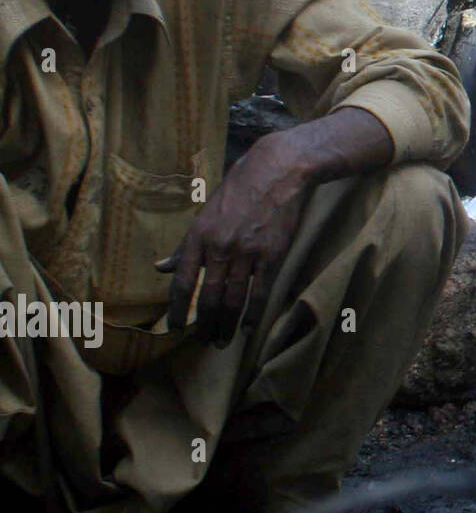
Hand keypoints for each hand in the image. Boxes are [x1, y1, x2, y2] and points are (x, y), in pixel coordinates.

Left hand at [158, 130, 312, 345]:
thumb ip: (185, 245)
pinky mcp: (272, 253)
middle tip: (205, 342)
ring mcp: (247, 251)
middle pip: (209, 296)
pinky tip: (249, 326)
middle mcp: (220, 246)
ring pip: (234, 298)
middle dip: (205, 324)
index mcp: (198, 236)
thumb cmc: (240, 188)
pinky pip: (260, 291)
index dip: (177, 309)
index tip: (176, 328)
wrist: (279, 170)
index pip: (182, 281)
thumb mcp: (206, 213)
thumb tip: (160, 268)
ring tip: (224, 341)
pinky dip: (253, 312)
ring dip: (228, 325)